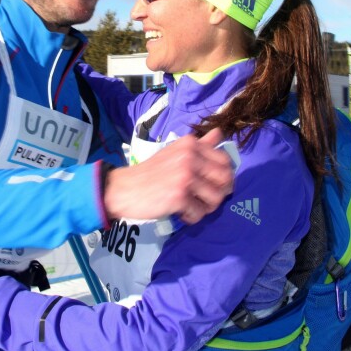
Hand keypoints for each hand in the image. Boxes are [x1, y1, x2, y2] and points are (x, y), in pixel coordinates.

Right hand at [104, 128, 233, 222]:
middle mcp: (190, 157)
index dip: (222, 176)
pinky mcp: (179, 196)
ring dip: (206, 207)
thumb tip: (220, 133)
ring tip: (192, 206)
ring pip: (217, 198)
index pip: (225, 160)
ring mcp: (185, 176)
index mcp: (190, 144)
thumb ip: (200, 144)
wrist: (125, 188)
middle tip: (203, 198)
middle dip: (218, 193)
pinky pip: (200, 213)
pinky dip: (192, 217)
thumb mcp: (175, 152)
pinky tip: (180, 213)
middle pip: (226, 179)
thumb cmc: (152, 172)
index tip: (209, 183)